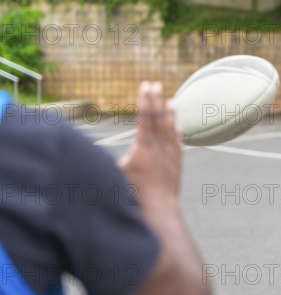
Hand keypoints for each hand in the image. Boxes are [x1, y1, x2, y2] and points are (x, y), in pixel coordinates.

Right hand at [119, 82, 181, 209]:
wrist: (158, 210)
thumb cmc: (133, 194)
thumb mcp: (117, 173)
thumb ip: (108, 158)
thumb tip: (88, 150)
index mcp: (143, 147)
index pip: (145, 117)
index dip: (145, 100)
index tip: (145, 86)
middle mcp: (159, 148)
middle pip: (158, 118)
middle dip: (156, 100)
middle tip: (155, 84)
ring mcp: (170, 156)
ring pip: (170, 130)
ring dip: (170, 114)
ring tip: (172, 101)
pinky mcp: (176, 165)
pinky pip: (177, 144)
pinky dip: (177, 133)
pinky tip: (178, 127)